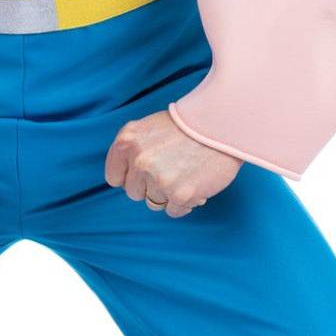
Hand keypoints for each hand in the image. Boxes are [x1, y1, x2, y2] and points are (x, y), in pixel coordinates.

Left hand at [104, 110, 241, 216]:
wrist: (221, 124)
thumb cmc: (187, 125)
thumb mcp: (149, 128)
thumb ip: (132, 150)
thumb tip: (124, 179)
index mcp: (127, 142)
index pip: (115, 177)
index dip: (131, 177)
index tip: (145, 172)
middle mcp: (139, 160)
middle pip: (134, 193)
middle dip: (150, 186)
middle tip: (171, 170)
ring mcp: (158, 179)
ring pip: (154, 203)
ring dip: (168, 194)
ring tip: (185, 175)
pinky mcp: (180, 194)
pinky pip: (173, 211)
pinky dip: (184, 203)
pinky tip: (194, 184)